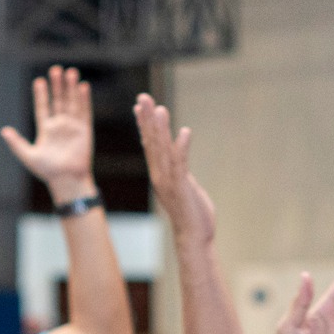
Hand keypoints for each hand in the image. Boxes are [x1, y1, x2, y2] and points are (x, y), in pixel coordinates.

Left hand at [1, 66, 93, 195]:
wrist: (67, 180)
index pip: (42, 107)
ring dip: (70, 88)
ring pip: (71, 102)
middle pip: (58, 100)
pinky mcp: (84, 130)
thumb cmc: (47, 171)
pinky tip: (82, 86)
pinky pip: (84, 111)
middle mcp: (59, 125)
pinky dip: (83, 99)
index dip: (41, 94)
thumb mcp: (28, 156)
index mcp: (46, 130)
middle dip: (57, 85)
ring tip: (70, 72)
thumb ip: (16, 143)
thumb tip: (3, 130)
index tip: (39, 81)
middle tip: (56, 69)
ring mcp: (72, 126)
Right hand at [134, 94, 215, 246]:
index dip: (145, 124)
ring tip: (159, 108)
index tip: (140, 106)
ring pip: (163, 150)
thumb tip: (177, 159)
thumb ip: (178, 171)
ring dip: (160, 128)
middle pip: (151, 142)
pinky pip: (181, 164)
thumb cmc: (191, 213)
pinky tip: (185, 132)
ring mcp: (169, 181)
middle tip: (143, 97)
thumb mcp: (183, 186)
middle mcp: (160, 175)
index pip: (149, 144)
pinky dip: (182, 147)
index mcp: (159, 173)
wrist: (194, 236)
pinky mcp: (182, 186)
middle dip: (147, 118)